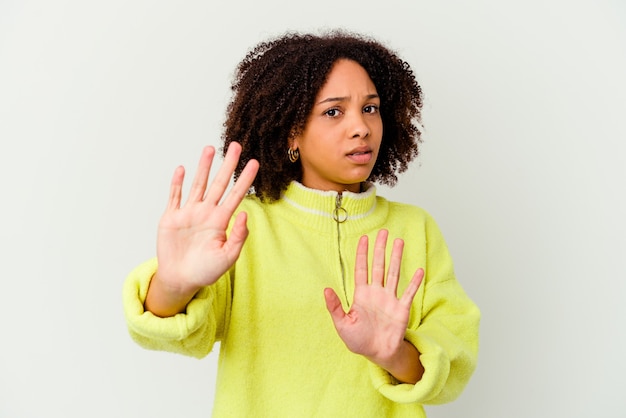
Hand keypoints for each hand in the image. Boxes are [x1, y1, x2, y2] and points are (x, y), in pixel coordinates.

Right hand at [146, 142, 258, 315]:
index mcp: (221, 221)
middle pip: (219, 183)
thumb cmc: (205, 271)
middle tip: (235, 145)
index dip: (245, 179)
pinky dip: (178, 183)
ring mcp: (188, 213)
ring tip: (210, 149)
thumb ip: (238, 236)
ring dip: (204, 167)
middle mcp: (206, 212)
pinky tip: (182, 169)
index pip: (236, 195)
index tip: (254, 163)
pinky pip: (175, 197)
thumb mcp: (228, 257)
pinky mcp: (171, 218)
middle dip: (227, 165)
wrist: (180, 280)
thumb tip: (245, 214)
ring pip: (198, 185)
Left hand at [324, 229, 423, 380]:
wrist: (378, 353)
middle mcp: (376, 292)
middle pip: (378, 265)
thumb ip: (334, 307)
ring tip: (399, 241)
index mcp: (361, 295)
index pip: (361, 269)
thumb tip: (325, 290)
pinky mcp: (402, 308)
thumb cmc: (359, 340)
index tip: (363, 238)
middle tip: (383, 232)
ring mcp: (390, 299)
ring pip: (393, 273)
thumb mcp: (342, 324)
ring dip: (396, 258)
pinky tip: (418, 269)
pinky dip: (414, 282)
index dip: (362, 254)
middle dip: (380, 249)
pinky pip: (409, 292)